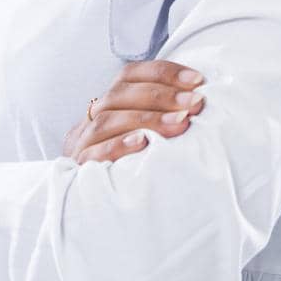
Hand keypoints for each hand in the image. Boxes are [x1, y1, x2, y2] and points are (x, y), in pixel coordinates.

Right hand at [62, 60, 206, 164]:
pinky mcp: (79, 167)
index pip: (131, 75)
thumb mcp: (148, 133)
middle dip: (163, 96)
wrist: (100, 208)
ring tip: (181, 123)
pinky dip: (119, 145)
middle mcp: (92, 117)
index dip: (164, 73)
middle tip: (195, 102)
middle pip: (120, 94)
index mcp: (109, 102)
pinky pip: (94, 153)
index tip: (197, 80)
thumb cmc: (136, 163)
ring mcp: (82, 141)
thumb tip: (200, 99)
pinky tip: (143, 143)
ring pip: (108, 120)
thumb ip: (166, 114)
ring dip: (148, 119)